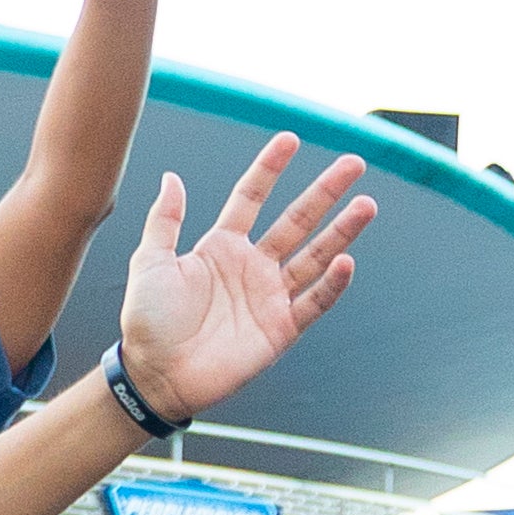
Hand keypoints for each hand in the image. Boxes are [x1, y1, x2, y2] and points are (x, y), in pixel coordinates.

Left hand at [118, 139, 371, 419]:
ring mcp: (269, 296)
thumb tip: (172, 177)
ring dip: (341, 231)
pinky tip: (346, 260)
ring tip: (366, 204)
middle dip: (324, 192)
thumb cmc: (147, 321)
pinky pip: (313, 302)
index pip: (252, 197)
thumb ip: (165, 220)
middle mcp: (251, 266)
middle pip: (296, 220)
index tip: (290, 139)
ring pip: (315, 256)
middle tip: (353, 164)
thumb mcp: (148, 262)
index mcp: (220, 246)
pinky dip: (332, 284)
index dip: (269, 169)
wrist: (155, 375)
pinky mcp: (281, 329)